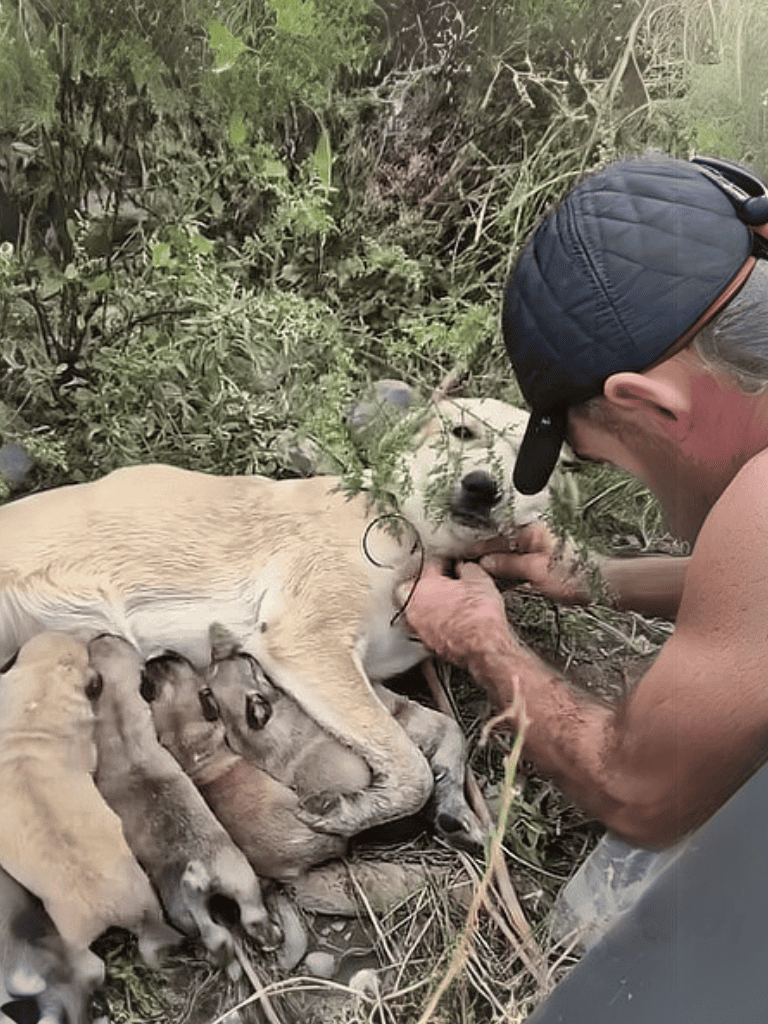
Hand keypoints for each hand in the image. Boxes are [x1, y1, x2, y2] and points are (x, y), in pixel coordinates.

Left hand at [397, 559, 513, 669]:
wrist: (484, 647)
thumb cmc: (480, 617)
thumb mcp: (481, 580)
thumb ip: (468, 569)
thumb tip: (467, 569)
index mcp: (424, 585)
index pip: (430, 565)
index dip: (445, 562)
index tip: (453, 565)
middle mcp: (415, 607)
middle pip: (413, 587)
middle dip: (427, 583)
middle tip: (443, 582)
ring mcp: (418, 627)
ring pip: (415, 610)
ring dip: (428, 604)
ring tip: (446, 603)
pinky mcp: (426, 644)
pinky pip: (424, 627)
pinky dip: (433, 623)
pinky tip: (448, 621)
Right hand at [470, 522, 592, 605]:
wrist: (603, 585)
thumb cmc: (577, 574)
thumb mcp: (536, 570)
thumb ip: (509, 565)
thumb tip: (486, 563)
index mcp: (532, 531)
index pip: (497, 536)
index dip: (478, 547)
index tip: (463, 555)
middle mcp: (534, 537)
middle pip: (501, 545)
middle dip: (484, 556)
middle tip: (465, 568)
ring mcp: (538, 551)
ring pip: (508, 557)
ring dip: (495, 566)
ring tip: (477, 576)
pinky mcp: (542, 565)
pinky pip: (517, 566)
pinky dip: (506, 573)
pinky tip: (497, 581)